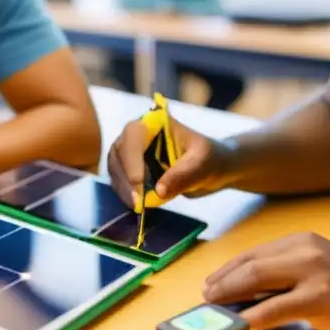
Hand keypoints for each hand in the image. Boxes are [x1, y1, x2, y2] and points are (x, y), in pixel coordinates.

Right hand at [106, 117, 231, 207]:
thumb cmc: (211, 159)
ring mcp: (131, 151)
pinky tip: (137, 204)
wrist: (214, 169)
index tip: (139, 184)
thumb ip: (183, 175)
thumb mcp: (203, 164)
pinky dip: (125, 192)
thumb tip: (158, 191)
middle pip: (119, 151)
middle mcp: (138, 134)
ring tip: (137, 206)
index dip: (132, 158)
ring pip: (115, 166)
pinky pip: (119, 179)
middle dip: (126, 177)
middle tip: (137, 203)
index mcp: (155, 122)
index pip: (134, 135)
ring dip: (123, 187)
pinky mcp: (130, 168)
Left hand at [203, 232, 329, 329]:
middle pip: (250, 264)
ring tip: (216, 309)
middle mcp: (303, 250)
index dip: (226, 270)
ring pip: (257, 280)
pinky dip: (254, 316)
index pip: (252, 253)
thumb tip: (243, 289)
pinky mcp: (320, 296)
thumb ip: (283, 270)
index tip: (209, 283)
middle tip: (206, 298)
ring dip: (230, 296)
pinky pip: (276, 307)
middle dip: (222, 283)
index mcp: (299, 241)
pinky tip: (242, 324)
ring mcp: (312, 272)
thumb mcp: (314, 264)